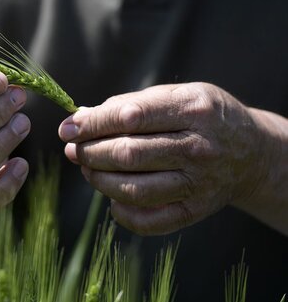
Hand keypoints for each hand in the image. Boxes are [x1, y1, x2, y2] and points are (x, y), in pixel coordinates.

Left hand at [58, 82, 271, 234]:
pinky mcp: (195, 210)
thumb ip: (130, 104)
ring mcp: (198, 183)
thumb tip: (82, 118)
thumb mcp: (177, 95)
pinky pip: (150, 221)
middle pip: (127, 155)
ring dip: (99, 180)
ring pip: (133, 189)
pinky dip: (122, 213)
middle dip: (89, 152)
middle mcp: (198, 148)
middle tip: (73, 149)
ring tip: (87, 168)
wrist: (250, 152)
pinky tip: (112, 198)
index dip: (92, 124)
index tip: (67, 128)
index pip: (130, 117)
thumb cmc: (203, 117)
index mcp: (193, 110)